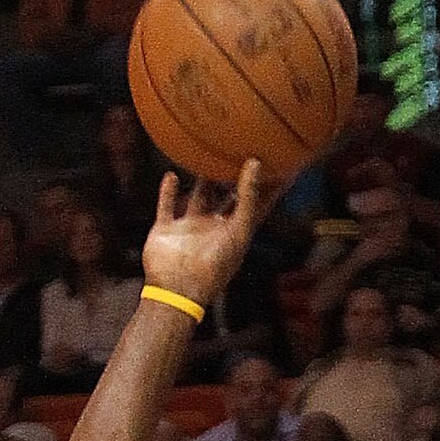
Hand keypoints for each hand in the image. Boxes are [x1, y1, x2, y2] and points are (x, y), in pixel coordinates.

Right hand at [141, 159, 265, 314]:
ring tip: (206, 155)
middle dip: (230, 177)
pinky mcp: (166, 230)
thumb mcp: (239, 229)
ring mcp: (188, 228)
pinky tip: (171, 174)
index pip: (252, 203)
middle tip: (237, 150)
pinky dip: (167, 191)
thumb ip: (249, 197)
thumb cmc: (214, 266)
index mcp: (233, 231)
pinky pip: (166, 205)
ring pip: (197, 197)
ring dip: (201, 180)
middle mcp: (212, 228)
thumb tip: (256, 162)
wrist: (177, 290)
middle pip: (223, 197)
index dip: (262, 185)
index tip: (273, 161)